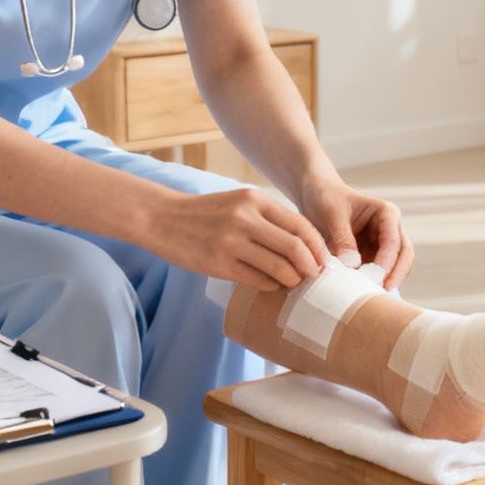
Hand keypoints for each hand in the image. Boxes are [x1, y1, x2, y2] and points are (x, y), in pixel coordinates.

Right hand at [152, 188, 328, 291]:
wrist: (162, 218)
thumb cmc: (206, 213)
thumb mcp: (238, 203)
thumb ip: (268, 218)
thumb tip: (303, 245)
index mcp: (254, 199)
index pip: (301, 225)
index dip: (317, 246)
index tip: (323, 259)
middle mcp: (245, 218)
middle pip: (295, 247)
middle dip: (311, 266)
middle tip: (314, 277)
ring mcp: (231, 241)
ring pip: (279, 267)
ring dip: (293, 279)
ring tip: (294, 283)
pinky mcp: (219, 263)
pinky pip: (257, 280)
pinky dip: (271, 285)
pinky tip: (271, 285)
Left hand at [298, 174, 414, 289]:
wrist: (316, 197)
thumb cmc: (327, 198)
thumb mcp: (332, 213)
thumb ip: (343, 238)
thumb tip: (353, 265)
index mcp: (387, 213)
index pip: (394, 240)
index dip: (389, 260)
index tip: (377, 276)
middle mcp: (390, 230)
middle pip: (404, 256)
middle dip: (396, 275)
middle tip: (382, 292)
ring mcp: (382, 246)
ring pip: (395, 268)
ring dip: (386, 281)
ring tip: (370, 296)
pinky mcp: (371, 258)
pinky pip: (378, 274)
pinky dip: (372, 284)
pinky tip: (361, 294)